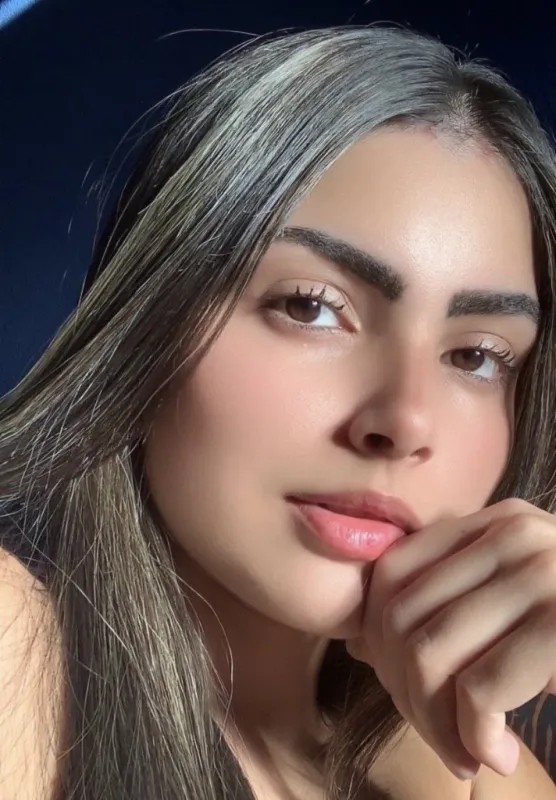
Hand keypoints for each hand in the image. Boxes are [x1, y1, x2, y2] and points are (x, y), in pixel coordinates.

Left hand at [345, 498, 555, 780]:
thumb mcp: (514, 603)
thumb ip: (449, 604)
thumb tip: (358, 642)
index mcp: (496, 522)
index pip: (393, 572)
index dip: (375, 634)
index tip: (391, 682)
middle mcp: (517, 534)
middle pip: (402, 616)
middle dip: (401, 689)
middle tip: (435, 731)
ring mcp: (545, 575)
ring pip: (428, 654)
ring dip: (433, 722)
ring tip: (464, 750)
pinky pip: (477, 691)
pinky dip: (472, 737)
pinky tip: (497, 753)